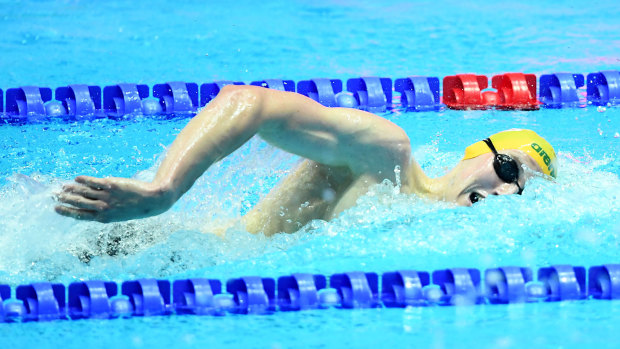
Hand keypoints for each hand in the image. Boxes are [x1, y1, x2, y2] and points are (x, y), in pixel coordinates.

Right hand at [55, 176, 171, 222]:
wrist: (151, 201)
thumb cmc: (134, 208)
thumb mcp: (117, 215)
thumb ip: (102, 211)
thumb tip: (88, 205)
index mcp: (103, 218)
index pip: (79, 215)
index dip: (66, 212)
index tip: (56, 208)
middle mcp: (103, 208)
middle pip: (78, 203)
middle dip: (65, 199)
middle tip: (55, 195)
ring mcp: (106, 197)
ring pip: (84, 192)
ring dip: (71, 189)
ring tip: (63, 186)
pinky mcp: (111, 185)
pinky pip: (94, 182)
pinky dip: (84, 180)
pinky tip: (77, 178)